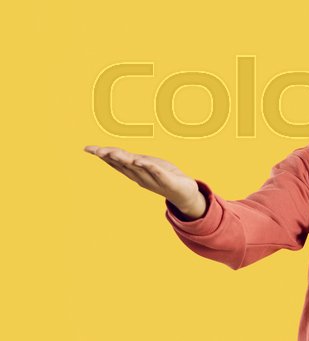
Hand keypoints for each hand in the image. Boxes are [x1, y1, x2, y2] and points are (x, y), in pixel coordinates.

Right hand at [83, 145, 205, 216]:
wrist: (186, 194)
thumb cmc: (166, 177)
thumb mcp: (149, 166)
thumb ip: (134, 161)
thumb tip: (116, 154)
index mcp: (136, 171)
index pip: (117, 162)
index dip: (103, 155)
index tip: (88, 148)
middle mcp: (142, 176)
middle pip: (123, 164)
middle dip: (109, 157)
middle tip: (95, 150)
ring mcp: (154, 179)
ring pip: (137, 168)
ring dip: (125, 160)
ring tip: (112, 152)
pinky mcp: (168, 181)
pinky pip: (157, 173)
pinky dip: (149, 167)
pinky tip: (140, 161)